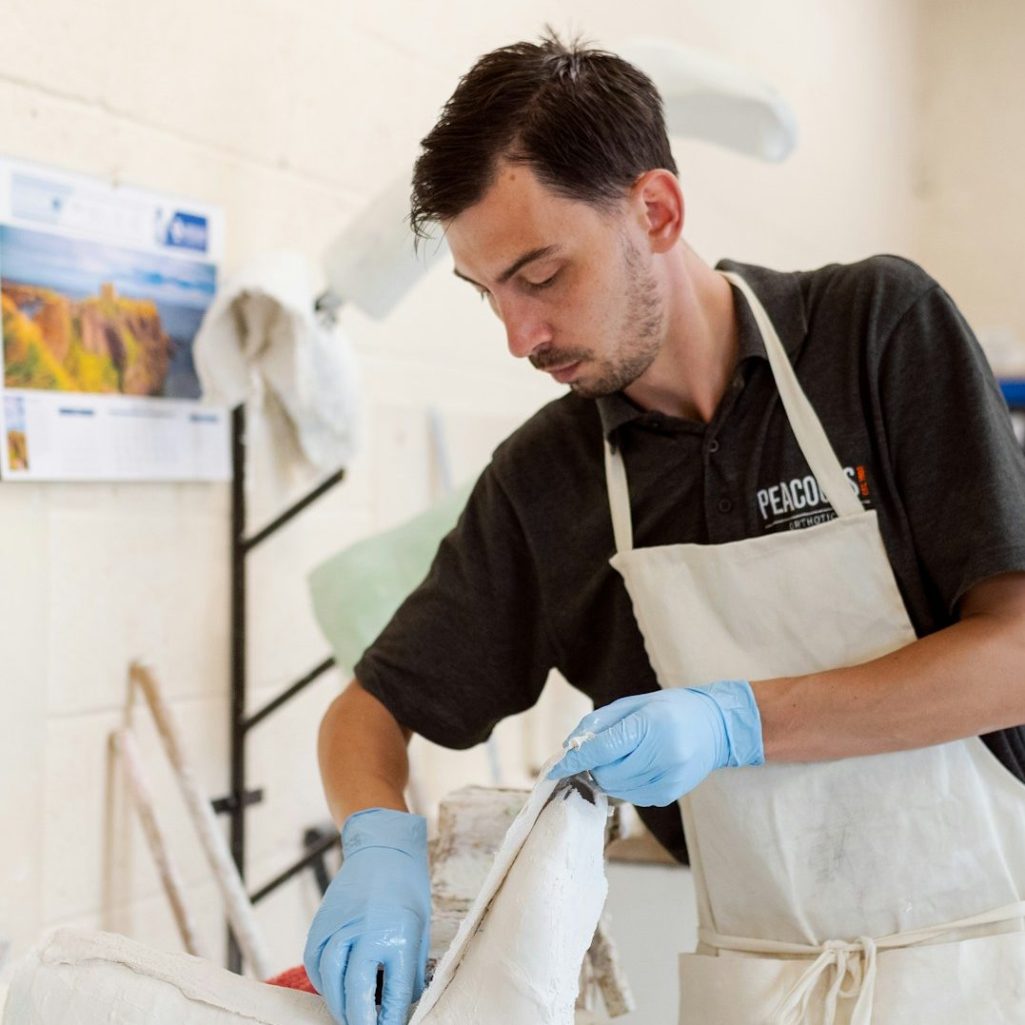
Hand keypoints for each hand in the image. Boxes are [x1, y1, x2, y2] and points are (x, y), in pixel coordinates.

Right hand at [304, 808, 430, 1024]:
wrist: (382, 848)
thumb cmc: (406, 888)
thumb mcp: (420, 928)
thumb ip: (410, 967)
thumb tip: (402, 1004)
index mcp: (399, 934)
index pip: (393, 991)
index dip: (390, 1018)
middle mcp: (367, 932)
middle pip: (356, 991)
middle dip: (360, 1020)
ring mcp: (340, 927)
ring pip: (330, 981)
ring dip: (338, 1006)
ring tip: (349, 1017)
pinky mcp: (323, 923)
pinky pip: (316, 963)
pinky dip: (323, 982)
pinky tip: (335, 990)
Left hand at [547, 681, 763, 805]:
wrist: (715, 726)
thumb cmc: (669, 709)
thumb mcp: (633, 704)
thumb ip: (599, 724)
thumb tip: (570, 747)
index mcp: (650, 725)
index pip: (603, 749)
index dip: (576, 760)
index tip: (555, 767)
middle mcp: (662, 755)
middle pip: (607, 774)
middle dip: (592, 767)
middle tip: (594, 754)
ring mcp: (669, 778)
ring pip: (617, 789)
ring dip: (607, 777)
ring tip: (620, 758)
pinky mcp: (670, 794)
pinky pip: (632, 797)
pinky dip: (624, 785)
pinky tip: (637, 767)